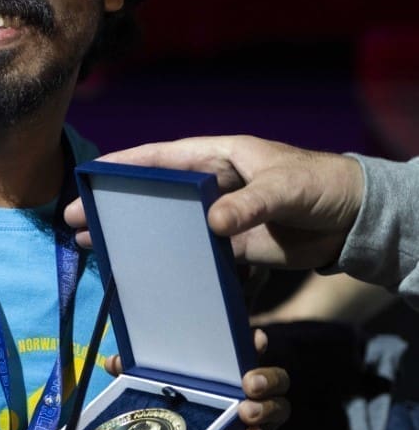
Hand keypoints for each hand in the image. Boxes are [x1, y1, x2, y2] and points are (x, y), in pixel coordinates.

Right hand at [65, 136, 362, 268]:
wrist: (353, 220)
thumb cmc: (320, 185)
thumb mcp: (284, 188)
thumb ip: (249, 204)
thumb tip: (211, 223)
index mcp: (217, 156)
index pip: (160, 157)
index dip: (123, 165)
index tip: (89, 175)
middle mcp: (210, 184)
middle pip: (152, 195)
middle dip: (114, 206)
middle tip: (75, 221)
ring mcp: (217, 216)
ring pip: (165, 226)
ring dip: (133, 236)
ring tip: (93, 247)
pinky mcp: (230, 246)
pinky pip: (191, 254)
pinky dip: (167, 263)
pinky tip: (143, 273)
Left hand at [104, 330, 289, 429]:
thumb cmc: (170, 428)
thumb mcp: (152, 398)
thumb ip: (134, 378)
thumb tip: (113, 361)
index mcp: (224, 383)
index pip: (245, 359)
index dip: (253, 347)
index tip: (255, 337)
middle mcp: (245, 402)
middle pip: (273, 383)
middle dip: (267, 378)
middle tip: (249, 383)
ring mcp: (255, 428)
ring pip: (277, 411)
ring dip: (266, 408)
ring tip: (247, 412)